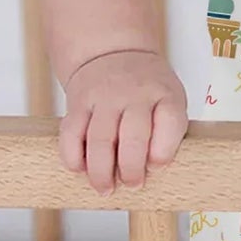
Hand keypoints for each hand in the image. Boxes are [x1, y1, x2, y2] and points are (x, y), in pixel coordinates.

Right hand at [58, 48, 188, 194]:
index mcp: (165, 94)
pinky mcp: (77, 103)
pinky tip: (81, 169)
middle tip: (132, 184)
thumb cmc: (147, 89)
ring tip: (105, 188)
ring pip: (99, 140)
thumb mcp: (170, 99)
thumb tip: (152, 172)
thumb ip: (167, 132)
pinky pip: (70, 134)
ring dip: (101, 172)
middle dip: (131, 170)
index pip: (171, 122)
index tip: (156, 166)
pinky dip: (73, 158)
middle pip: (133, 138)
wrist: (113, 52)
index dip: (163, 152)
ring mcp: (104, 97)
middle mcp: (135, 94)